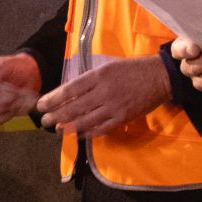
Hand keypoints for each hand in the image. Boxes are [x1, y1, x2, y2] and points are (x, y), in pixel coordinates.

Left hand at [37, 55, 170, 136]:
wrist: (160, 76)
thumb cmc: (134, 68)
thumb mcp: (110, 66)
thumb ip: (91, 79)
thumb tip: (72, 92)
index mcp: (100, 75)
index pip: (70, 89)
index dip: (54, 99)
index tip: (42, 105)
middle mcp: (104, 92)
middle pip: (74, 107)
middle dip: (56, 115)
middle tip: (44, 121)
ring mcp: (114, 107)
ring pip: (85, 121)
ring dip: (69, 126)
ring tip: (58, 128)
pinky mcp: (123, 118)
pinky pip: (102, 128)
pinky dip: (88, 132)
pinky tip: (79, 134)